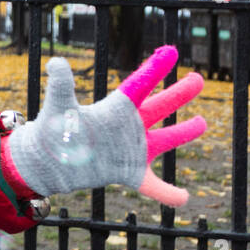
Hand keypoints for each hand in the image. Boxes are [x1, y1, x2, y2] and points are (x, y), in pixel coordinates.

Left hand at [1, 46, 206, 206]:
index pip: (140, 84)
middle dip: (179, 93)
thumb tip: (56, 62)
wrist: (48, 161)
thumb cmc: (53, 131)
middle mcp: (128, 126)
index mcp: (115, 109)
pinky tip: (183, 199)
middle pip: (160, 106)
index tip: (171, 50)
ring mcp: (131, 150)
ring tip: (202, 123)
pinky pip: (154, 186)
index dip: (155, 68)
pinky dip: (168, 193)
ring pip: (165, 139)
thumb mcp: (59, 107)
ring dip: (184, 133)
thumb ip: (62, 86)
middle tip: (198, 79)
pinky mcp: (128, 173)